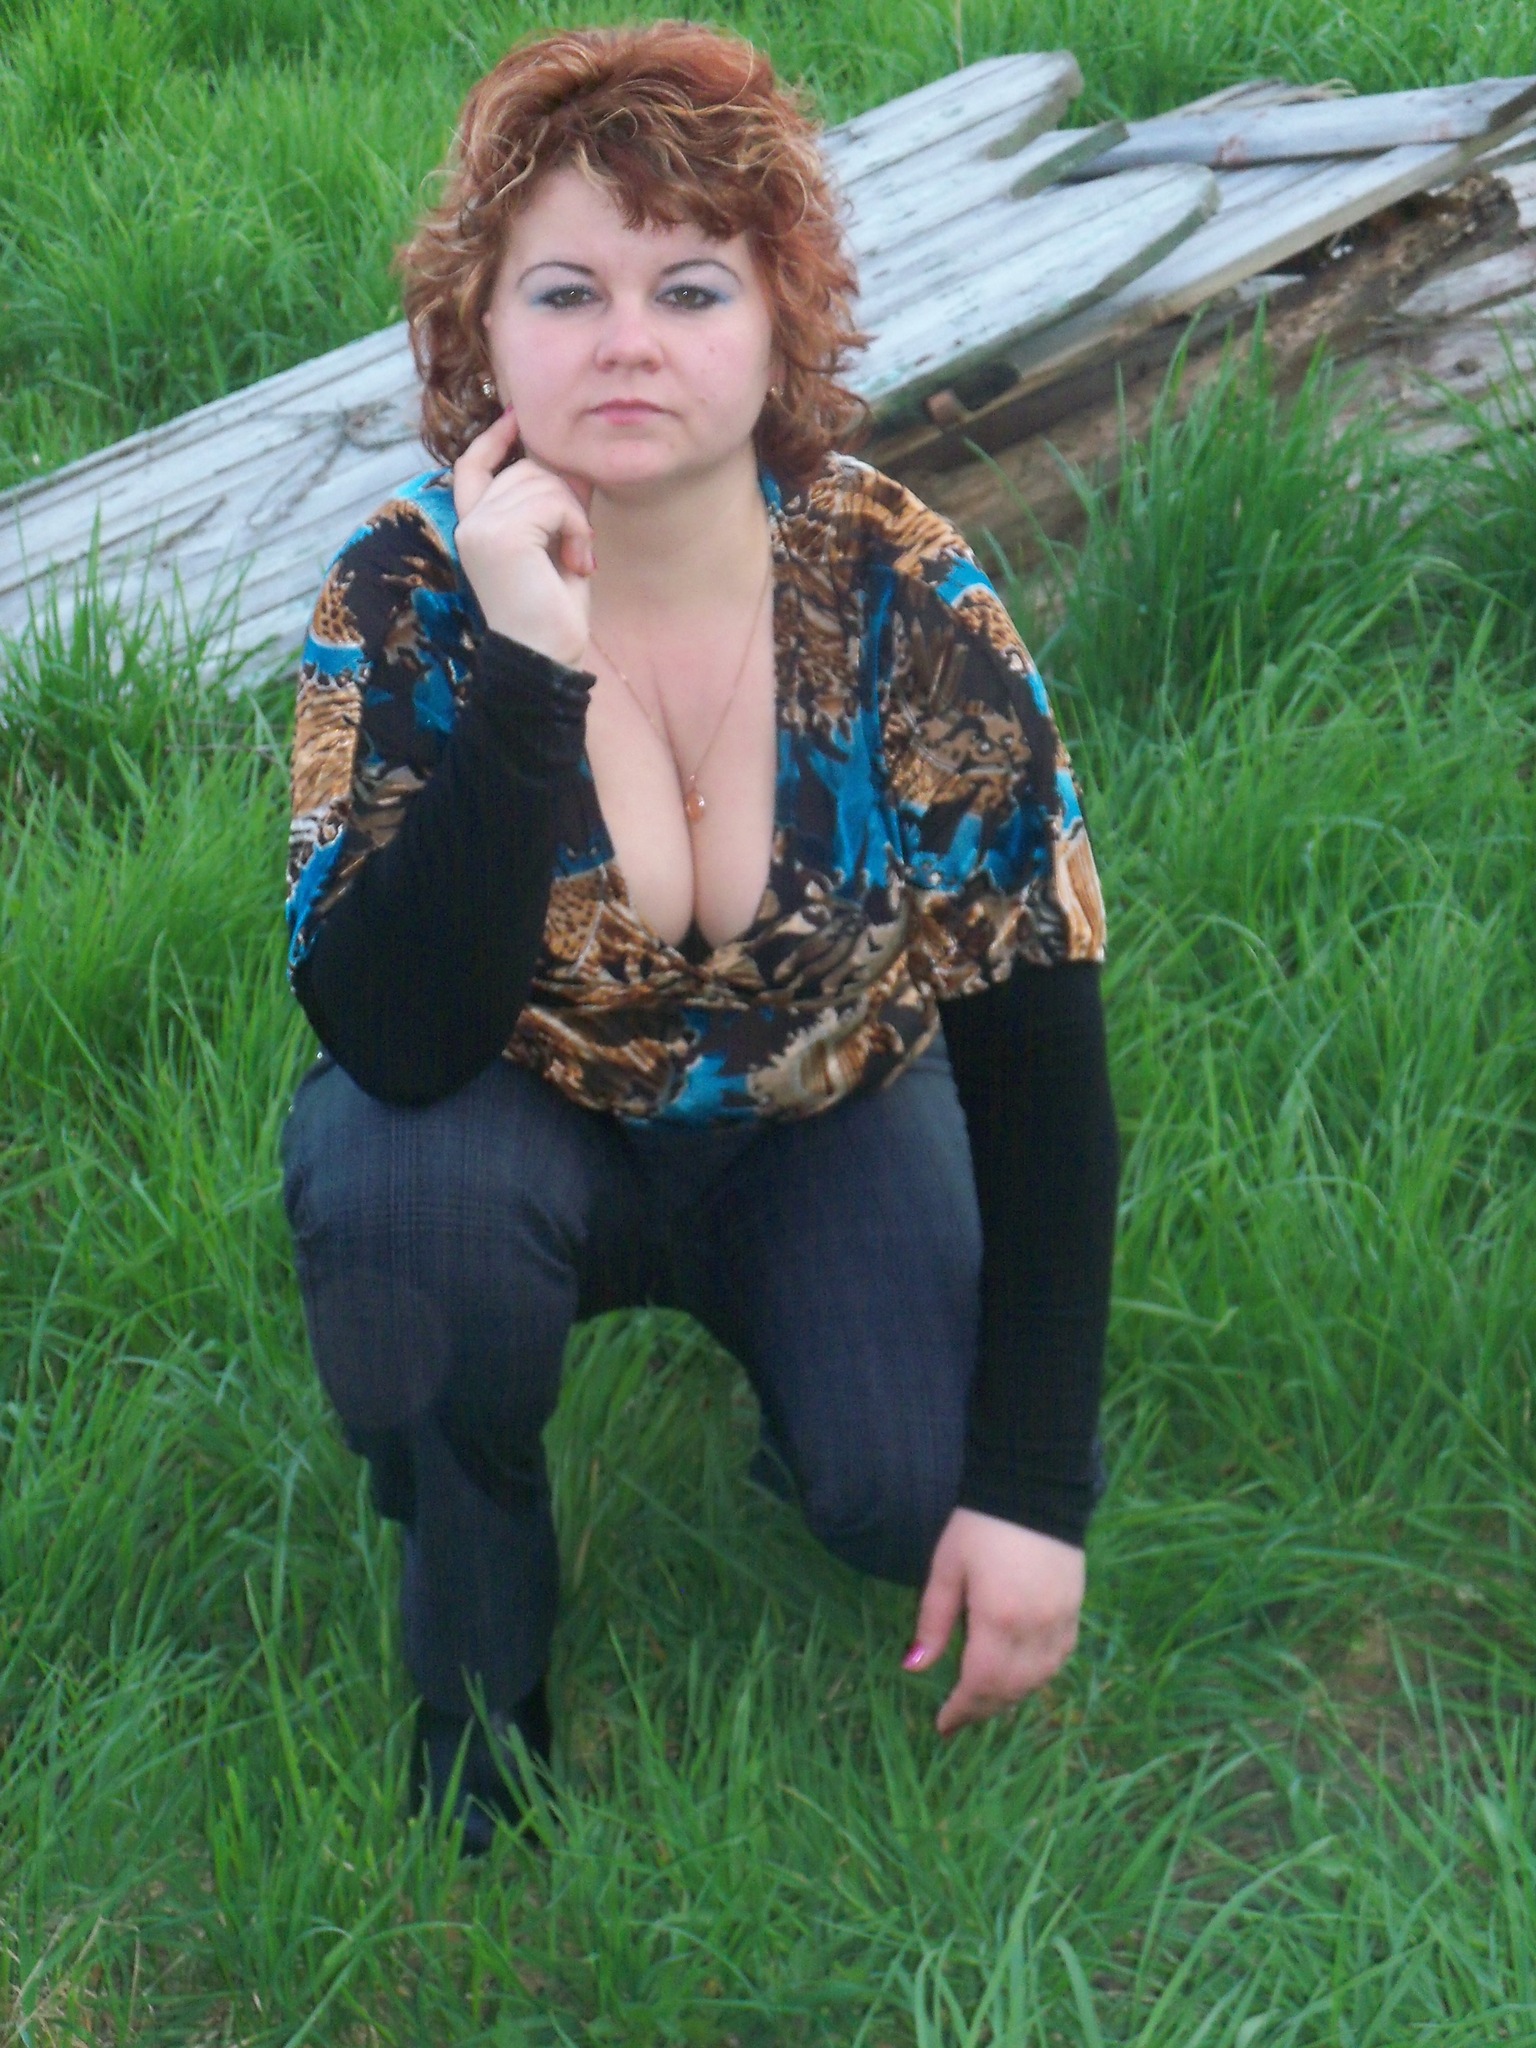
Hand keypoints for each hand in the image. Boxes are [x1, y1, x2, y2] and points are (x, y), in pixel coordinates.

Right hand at [452, 406, 595, 666]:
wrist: (544, 659)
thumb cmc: (552, 615)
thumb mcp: (555, 548)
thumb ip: (554, 506)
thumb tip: (572, 463)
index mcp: (474, 528)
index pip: (473, 467)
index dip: (495, 439)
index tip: (516, 416)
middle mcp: (469, 523)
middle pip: (525, 471)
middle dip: (564, 496)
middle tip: (579, 544)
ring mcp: (480, 527)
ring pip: (542, 482)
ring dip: (574, 516)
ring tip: (578, 558)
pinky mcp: (499, 534)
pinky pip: (552, 501)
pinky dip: (576, 527)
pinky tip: (578, 562)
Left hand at [904, 1508, 1083, 1735]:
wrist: (1032, 1488)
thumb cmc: (978, 1526)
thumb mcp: (946, 1568)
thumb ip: (932, 1621)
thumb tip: (914, 1668)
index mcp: (999, 1619)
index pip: (980, 1683)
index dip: (961, 1710)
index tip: (942, 1726)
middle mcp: (1036, 1629)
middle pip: (1010, 1689)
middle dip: (983, 1708)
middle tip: (959, 1718)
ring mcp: (1061, 1621)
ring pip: (1038, 1680)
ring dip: (1010, 1696)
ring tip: (984, 1700)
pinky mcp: (1075, 1610)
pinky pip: (1058, 1659)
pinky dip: (1038, 1675)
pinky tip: (1020, 1675)